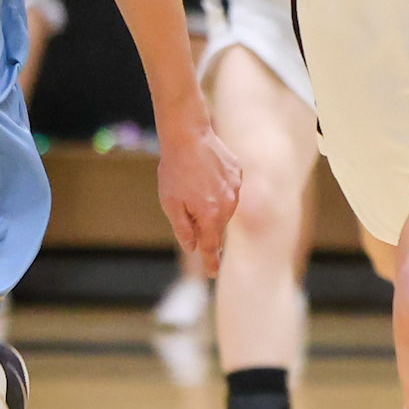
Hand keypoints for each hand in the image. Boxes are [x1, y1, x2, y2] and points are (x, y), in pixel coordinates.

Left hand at [157, 121, 240, 276]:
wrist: (188, 135)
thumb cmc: (175, 170)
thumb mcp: (171, 204)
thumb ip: (184, 229)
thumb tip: (193, 247)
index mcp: (210, 215)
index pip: (212, 246)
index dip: (211, 261)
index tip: (211, 273)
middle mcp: (228, 204)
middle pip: (217, 226)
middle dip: (205, 224)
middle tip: (188, 205)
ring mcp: (235, 187)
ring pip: (225, 207)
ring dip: (212, 204)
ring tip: (194, 184)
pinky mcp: (238, 173)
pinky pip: (229, 188)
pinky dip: (218, 187)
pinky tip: (205, 174)